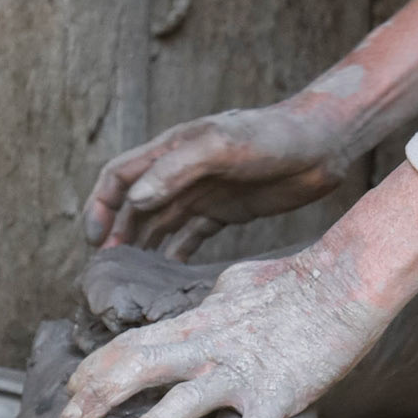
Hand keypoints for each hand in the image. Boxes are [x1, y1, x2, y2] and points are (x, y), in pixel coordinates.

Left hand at [62, 162, 417, 417]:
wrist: (343, 282)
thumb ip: (212, 302)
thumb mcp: (238, 284)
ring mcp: (242, 371)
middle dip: (98, 397)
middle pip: (141, 368)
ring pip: (186, 400)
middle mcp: (211, 347)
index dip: (97, 367)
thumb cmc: (295, 282)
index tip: (71, 389)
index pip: (134, 343)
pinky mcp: (278, 391)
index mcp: (199, 323)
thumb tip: (202, 301)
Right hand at [83, 101, 344, 255]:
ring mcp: (204, 192)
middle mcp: (182, 171)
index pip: (120, 175)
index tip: (94, 241)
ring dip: (142, 247)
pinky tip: (168, 279)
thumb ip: (178, 168)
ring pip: (160, 223)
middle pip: (135, 205)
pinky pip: (190, 236)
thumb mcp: (223, 145)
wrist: (323, 143)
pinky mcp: (226, 211)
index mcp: (174, 148)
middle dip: (117, 234)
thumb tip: (136, 200)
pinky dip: (175, 254)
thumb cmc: (274, 136)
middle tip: (107, 275)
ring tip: (130, 282)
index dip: (101, 205)